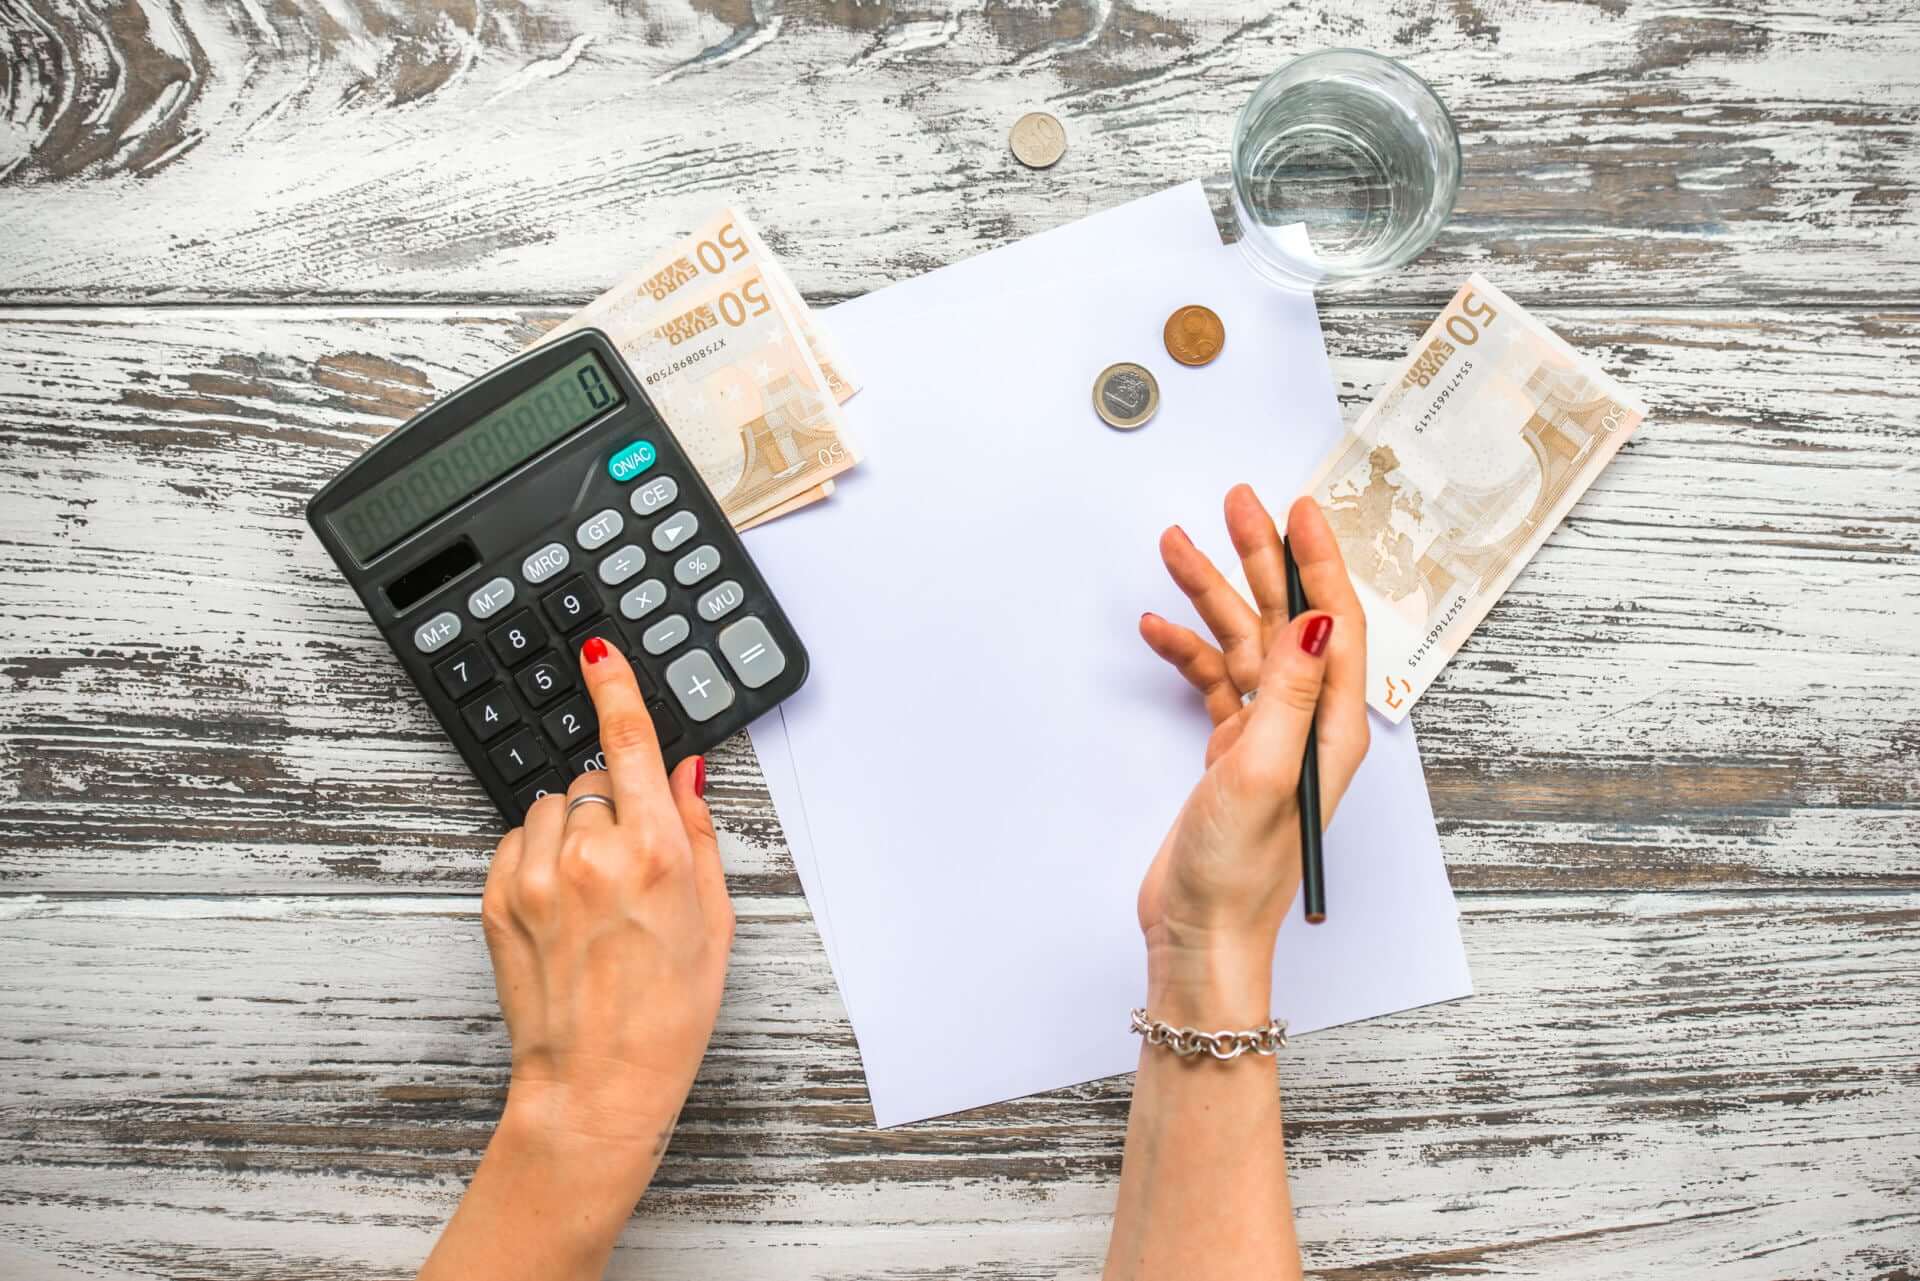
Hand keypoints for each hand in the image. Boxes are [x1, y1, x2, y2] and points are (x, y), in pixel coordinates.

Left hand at [480, 637, 732, 1190]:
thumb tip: (682, 773)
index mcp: (654, 854)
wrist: (596, 1085)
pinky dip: (539, 857)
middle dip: (612, 804)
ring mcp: (536, 877)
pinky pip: (517, 842)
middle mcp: (590, 855)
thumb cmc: (666, 1015)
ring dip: (572, 829)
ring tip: (594, 891)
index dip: (615, 686)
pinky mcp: (498, 899)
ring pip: (551, 807)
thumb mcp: (714, 920)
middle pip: (592, 780)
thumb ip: (697, 833)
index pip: (627, 743)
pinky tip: (563, 905)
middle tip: (632, 865)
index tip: (600, 650)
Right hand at [1135, 486, 1369, 1022]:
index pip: (1333, 624)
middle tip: (1237, 504)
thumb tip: (1316, 619)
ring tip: (1175, 546)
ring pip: (1241, 644)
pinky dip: (1183, 652)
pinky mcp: (1229, 752)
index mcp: (1329, 727)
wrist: (1199, 934)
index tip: (1300, 510)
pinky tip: (1155, 628)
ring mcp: (1264, 737)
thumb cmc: (1238, 871)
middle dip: (1261, 559)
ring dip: (1209, 597)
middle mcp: (1304, 724)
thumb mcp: (1264, 772)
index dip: (1319, 562)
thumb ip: (1290, 692)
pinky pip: (1210, 682)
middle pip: (1286, 620)